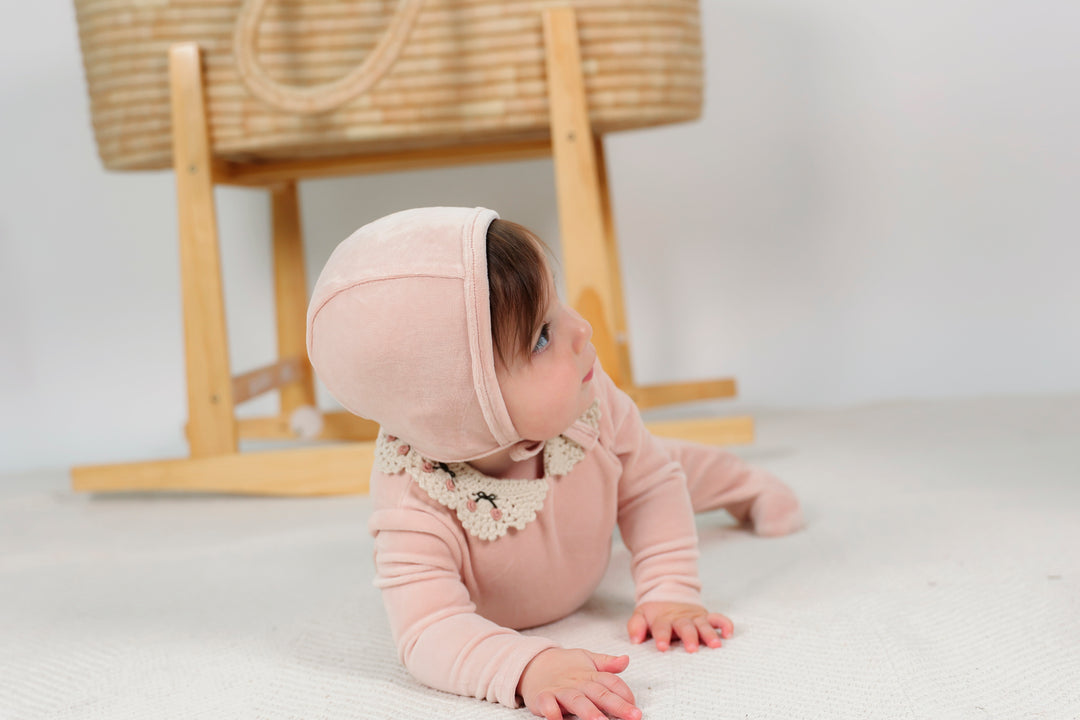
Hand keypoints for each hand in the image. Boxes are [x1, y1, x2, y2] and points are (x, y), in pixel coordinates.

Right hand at [518, 647, 641, 719]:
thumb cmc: (564, 666)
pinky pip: (548, 705)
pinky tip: (558, 719)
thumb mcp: (587, 659)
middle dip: (617, 705)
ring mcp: (560, 690)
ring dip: (589, 711)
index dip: (625, 694)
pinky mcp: (543, 697)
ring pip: (576, 701)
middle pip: (599, 693)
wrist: (532, 663)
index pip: (612, 682)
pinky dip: (552, 712)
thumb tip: (626, 660)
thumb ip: (607, 663)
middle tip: (633, 716)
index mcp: (590, 674)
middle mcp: (577, 682)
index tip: (636, 707)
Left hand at [627, 602, 732, 652]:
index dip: (661, 637)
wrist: (667, 591)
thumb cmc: (654, 612)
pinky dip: (725, 625)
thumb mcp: (640, 615)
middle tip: (691, 649)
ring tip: (715, 645)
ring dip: (709, 634)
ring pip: (703, 624)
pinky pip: (718, 618)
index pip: (661, 628)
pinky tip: (729, 635)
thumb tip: (635, 640)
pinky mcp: (705, 616)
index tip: (662, 647)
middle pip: (685, 627)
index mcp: (663, 619)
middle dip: (689, 637)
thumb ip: (636, 626)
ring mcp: (694, 617)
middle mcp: (680, 618)